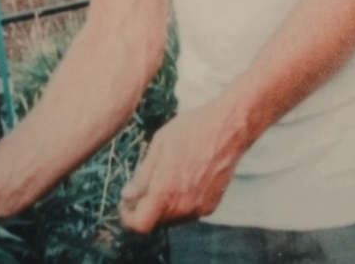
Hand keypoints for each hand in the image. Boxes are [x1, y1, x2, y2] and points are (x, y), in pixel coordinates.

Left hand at [118, 99, 248, 233]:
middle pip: (155, 223)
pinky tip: (179, 182)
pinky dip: (178, 204)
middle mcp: (183, 206)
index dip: (128, 217)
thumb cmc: (191, 131)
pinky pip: (187, 213)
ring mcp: (199, 208)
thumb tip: (127, 195)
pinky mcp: (211, 205)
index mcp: (165, 191)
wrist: (228, 129)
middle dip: (143, 210)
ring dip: (161, 208)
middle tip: (139, 191)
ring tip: (160, 182)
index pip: (141, 224)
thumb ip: (143, 175)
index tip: (125, 204)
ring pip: (172, 219)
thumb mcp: (159, 146)